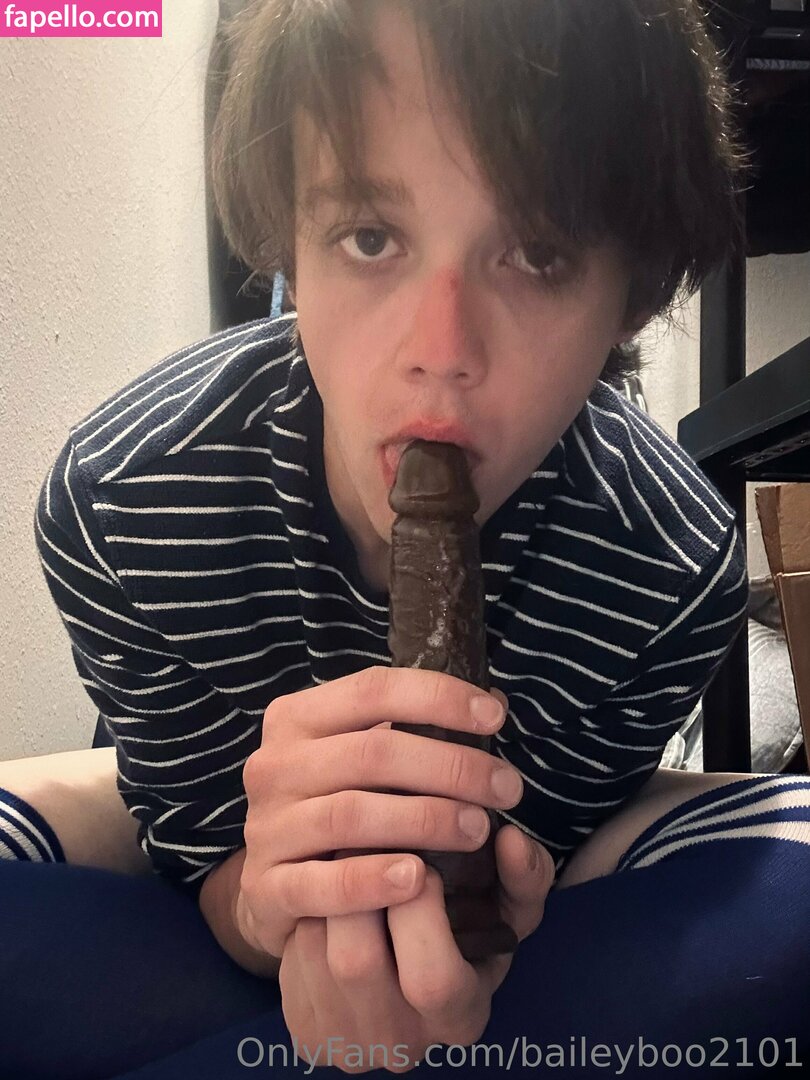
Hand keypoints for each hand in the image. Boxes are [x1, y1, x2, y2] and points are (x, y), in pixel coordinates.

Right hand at [236, 666, 524, 967]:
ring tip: (477, 829)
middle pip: (371, 754)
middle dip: (451, 767)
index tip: (495, 716)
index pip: (372, 690)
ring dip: (425, 820)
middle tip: (506, 787)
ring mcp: (266, 826)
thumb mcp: (364, 757)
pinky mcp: (267, 887)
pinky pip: (322, 883)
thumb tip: (494, 701)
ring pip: (351, 815)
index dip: (439, 697)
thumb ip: (417, 730)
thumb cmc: (337, 805)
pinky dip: (372, 879)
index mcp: (298, 717)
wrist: (274, 885)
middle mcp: (274, 765)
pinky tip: (418, 879)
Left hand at [280, 824, 553, 1073]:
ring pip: (314, 950)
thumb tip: (512, 839)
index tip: (420, 865)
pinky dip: (307, 913)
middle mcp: (401, 1044)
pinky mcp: (308, 1033)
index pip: (432, 980)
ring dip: (327, 893)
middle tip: (367, 842)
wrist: (407, 967)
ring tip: (346, 859)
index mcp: (460, 1018)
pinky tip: (328, 896)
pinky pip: (290, 958)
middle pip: (357, 962)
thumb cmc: (467, 927)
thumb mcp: (507, 905)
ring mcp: (347, 1043)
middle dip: (359, 890)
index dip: (419, 913)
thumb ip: (524, 877)